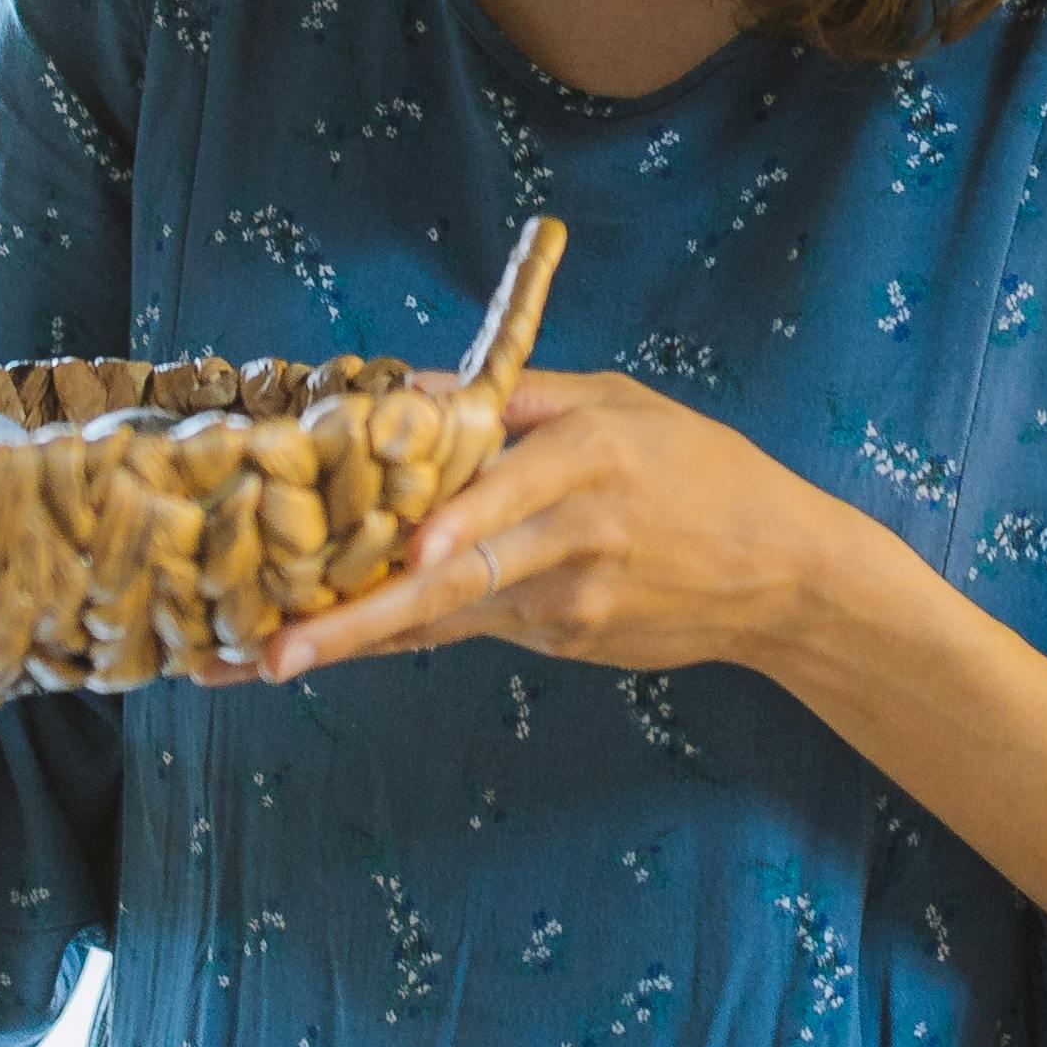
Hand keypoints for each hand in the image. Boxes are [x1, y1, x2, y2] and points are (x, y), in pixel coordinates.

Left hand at [258, 371, 874, 689]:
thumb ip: (522, 395)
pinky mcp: (564, 639)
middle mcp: (572, 536)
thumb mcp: (621, 402)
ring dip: (353, 637)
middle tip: (274, 654)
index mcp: (589, 457)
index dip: (454, 524)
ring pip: (445, 617)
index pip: (508, 490)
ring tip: (265, 659)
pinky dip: (405, 629)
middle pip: (454, 583)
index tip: (398, 552)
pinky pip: (472, 627)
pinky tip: (336, 640)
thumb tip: (420, 387)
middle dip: (357, 622)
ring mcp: (567, 603)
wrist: (781, 574)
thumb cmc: (699, 468)